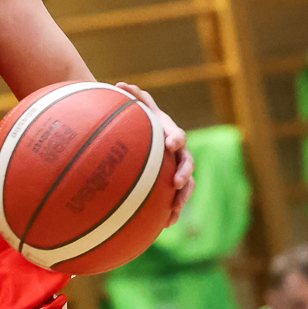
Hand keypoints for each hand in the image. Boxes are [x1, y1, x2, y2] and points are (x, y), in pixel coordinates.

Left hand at [116, 83, 192, 221]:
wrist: (142, 133)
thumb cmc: (137, 119)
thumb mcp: (135, 108)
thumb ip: (132, 97)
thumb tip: (120, 83)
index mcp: (168, 132)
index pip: (176, 135)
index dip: (176, 139)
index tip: (171, 144)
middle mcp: (177, 151)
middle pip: (187, 162)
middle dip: (184, 172)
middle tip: (176, 182)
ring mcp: (176, 168)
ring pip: (187, 183)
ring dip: (182, 196)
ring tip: (174, 208)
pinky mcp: (171, 184)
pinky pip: (176, 199)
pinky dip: (173, 211)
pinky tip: (165, 225)